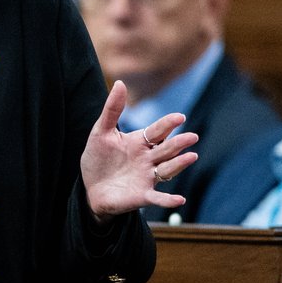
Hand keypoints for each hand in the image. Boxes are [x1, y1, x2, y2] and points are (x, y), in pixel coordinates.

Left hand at [80, 80, 198, 222]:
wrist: (90, 188)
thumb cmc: (98, 159)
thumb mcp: (101, 132)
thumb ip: (112, 110)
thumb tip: (119, 82)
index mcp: (140, 142)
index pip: (157, 131)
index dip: (168, 124)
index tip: (179, 117)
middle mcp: (149, 158)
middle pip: (167, 149)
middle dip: (179, 143)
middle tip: (191, 136)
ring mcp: (148, 177)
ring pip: (167, 169)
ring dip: (180, 164)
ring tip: (192, 156)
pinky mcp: (142, 195)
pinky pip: (158, 198)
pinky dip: (168, 200)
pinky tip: (180, 200)